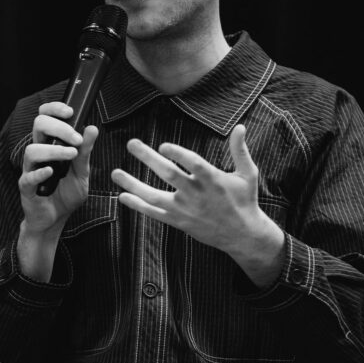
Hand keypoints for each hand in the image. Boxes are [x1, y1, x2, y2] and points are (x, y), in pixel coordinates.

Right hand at [18, 102, 96, 243]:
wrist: (56, 220)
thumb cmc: (66, 193)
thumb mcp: (82, 171)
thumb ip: (86, 151)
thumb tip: (92, 128)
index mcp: (50, 144)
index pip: (45, 117)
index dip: (54, 109)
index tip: (70, 111)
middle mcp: (38, 153)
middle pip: (37, 126)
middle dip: (58, 126)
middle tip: (75, 137)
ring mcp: (30, 170)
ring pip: (32, 150)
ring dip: (53, 150)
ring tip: (71, 155)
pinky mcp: (27, 188)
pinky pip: (28, 177)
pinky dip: (39, 172)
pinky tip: (51, 172)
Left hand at [112, 124, 285, 286]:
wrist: (242, 235)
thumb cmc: (244, 200)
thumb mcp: (248, 174)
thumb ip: (240, 150)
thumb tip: (240, 126)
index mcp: (214, 180)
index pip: (194, 165)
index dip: (179, 155)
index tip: (163, 145)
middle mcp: (197, 194)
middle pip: (169, 175)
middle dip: (148, 158)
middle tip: (131, 143)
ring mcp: (186, 210)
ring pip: (155, 197)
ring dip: (133, 184)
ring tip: (115, 173)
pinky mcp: (179, 221)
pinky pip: (155, 214)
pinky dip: (138, 206)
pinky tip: (123, 196)